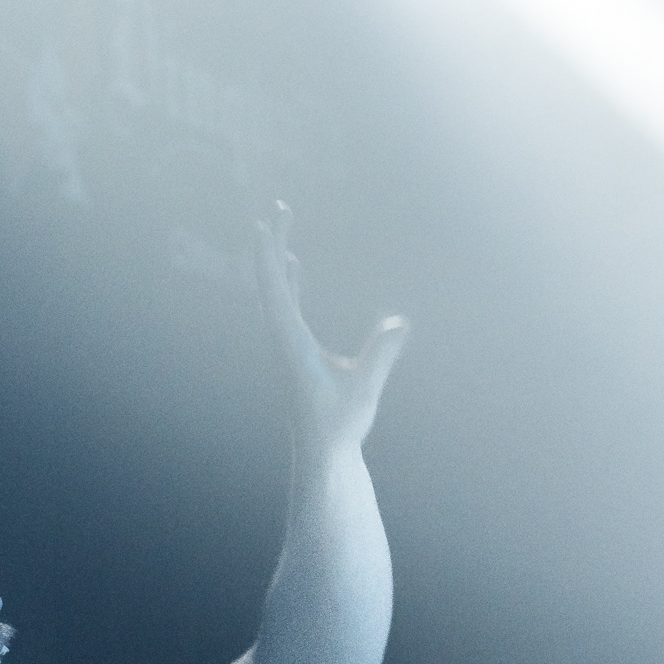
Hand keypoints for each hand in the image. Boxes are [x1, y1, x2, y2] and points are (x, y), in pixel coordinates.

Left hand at [254, 204, 407, 451]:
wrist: (322, 456)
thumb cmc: (340, 426)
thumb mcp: (364, 388)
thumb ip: (380, 354)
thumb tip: (399, 321)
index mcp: (292, 346)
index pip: (276, 293)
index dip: (269, 257)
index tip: (264, 226)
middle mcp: (282, 341)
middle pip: (270, 284)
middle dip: (273, 245)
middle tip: (278, 207)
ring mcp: (286, 346)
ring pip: (276, 293)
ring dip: (277, 258)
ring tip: (280, 227)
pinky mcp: (295, 352)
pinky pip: (286, 304)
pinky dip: (288, 279)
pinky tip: (293, 264)